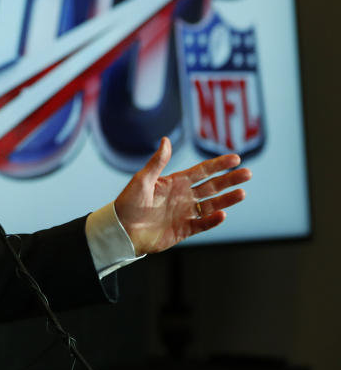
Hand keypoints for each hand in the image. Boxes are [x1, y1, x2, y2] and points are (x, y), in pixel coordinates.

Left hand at [114, 137, 251, 254]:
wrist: (121, 230)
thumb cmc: (128, 203)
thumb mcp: (142, 180)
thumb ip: (157, 162)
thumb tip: (166, 140)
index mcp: (175, 182)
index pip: (202, 171)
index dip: (218, 165)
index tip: (235, 158)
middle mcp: (183, 196)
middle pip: (212, 186)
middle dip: (229, 180)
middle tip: (248, 173)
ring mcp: (185, 213)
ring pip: (211, 204)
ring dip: (227, 199)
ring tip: (242, 193)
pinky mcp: (183, 230)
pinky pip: (202, 224)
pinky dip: (212, 220)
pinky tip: (222, 214)